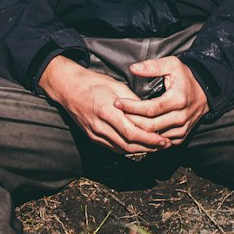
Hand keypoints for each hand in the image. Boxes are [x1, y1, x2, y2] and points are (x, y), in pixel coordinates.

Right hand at [38, 56, 172, 153]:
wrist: (69, 89)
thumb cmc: (93, 84)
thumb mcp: (116, 86)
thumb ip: (133, 102)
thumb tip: (150, 113)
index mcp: (106, 111)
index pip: (131, 132)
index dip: (149, 138)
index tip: (163, 138)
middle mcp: (99, 126)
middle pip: (128, 144)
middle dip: (149, 147)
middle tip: (164, 144)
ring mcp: (94, 134)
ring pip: (121, 149)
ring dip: (140, 149)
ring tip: (156, 146)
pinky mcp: (92, 137)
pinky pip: (113, 147)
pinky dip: (128, 148)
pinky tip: (139, 145)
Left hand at [121, 56, 208, 145]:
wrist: (205, 92)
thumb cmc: (186, 77)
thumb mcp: (172, 64)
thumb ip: (152, 66)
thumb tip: (133, 68)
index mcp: (178, 99)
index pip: (150, 108)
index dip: (132, 107)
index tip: (117, 103)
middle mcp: (181, 117)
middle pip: (150, 125)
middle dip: (131, 120)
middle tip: (118, 113)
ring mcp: (182, 128)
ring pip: (154, 136)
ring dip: (138, 130)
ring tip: (125, 121)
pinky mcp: (182, 136)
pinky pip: (162, 142)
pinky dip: (149, 138)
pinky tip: (139, 130)